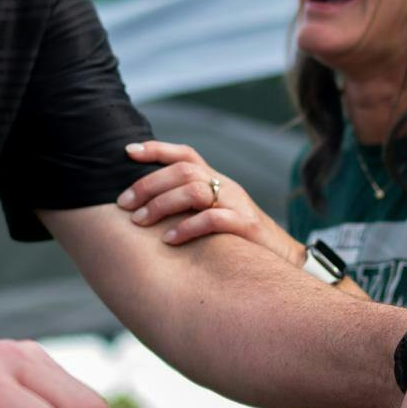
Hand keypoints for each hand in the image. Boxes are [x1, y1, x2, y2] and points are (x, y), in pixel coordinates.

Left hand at [119, 140, 299, 262]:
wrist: (282, 259)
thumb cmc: (238, 240)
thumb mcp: (214, 214)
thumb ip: (188, 207)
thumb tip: (145, 209)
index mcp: (216, 180)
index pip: (185, 154)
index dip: (156, 149)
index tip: (127, 151)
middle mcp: (225, 186)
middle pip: (183, 170)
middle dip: (148, 184)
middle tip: (123, 204)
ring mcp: (237, 204)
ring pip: (194, 190)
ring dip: (161, 204)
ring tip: (139, 222)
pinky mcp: (246, 226)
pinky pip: (213, 219)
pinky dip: (187, 228)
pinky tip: (168, 240)